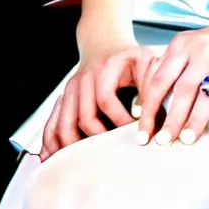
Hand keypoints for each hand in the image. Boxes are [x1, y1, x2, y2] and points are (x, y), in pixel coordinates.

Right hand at [40, 40, 160, 159]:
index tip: (135, 136)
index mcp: (105, 68)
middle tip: (113, 155)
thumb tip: (157, 117)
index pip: (105, 98)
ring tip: (86, 165)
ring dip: (74, 147)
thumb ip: (152, 85)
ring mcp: (70, 90)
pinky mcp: (63, 100)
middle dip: (99, 139)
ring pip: (64, 124)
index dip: (120, 120)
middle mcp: (83, 79)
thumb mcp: (145, 61)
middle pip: (84, 116)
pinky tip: (53, 159)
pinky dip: (51, 143)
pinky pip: (52, 124)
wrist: (104, 43)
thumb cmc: (129, 58)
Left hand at [135, 16, 208, 146]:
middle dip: (171, 119)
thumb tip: (148, 97)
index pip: (160, 80)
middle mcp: (206, 51)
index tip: (143, 130)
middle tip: (163, 142)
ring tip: (187, 140)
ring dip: (196, 121)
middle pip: (183, 90)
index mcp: (185, 44)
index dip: (149, 108)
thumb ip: (172, 64)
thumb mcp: (193, 42)